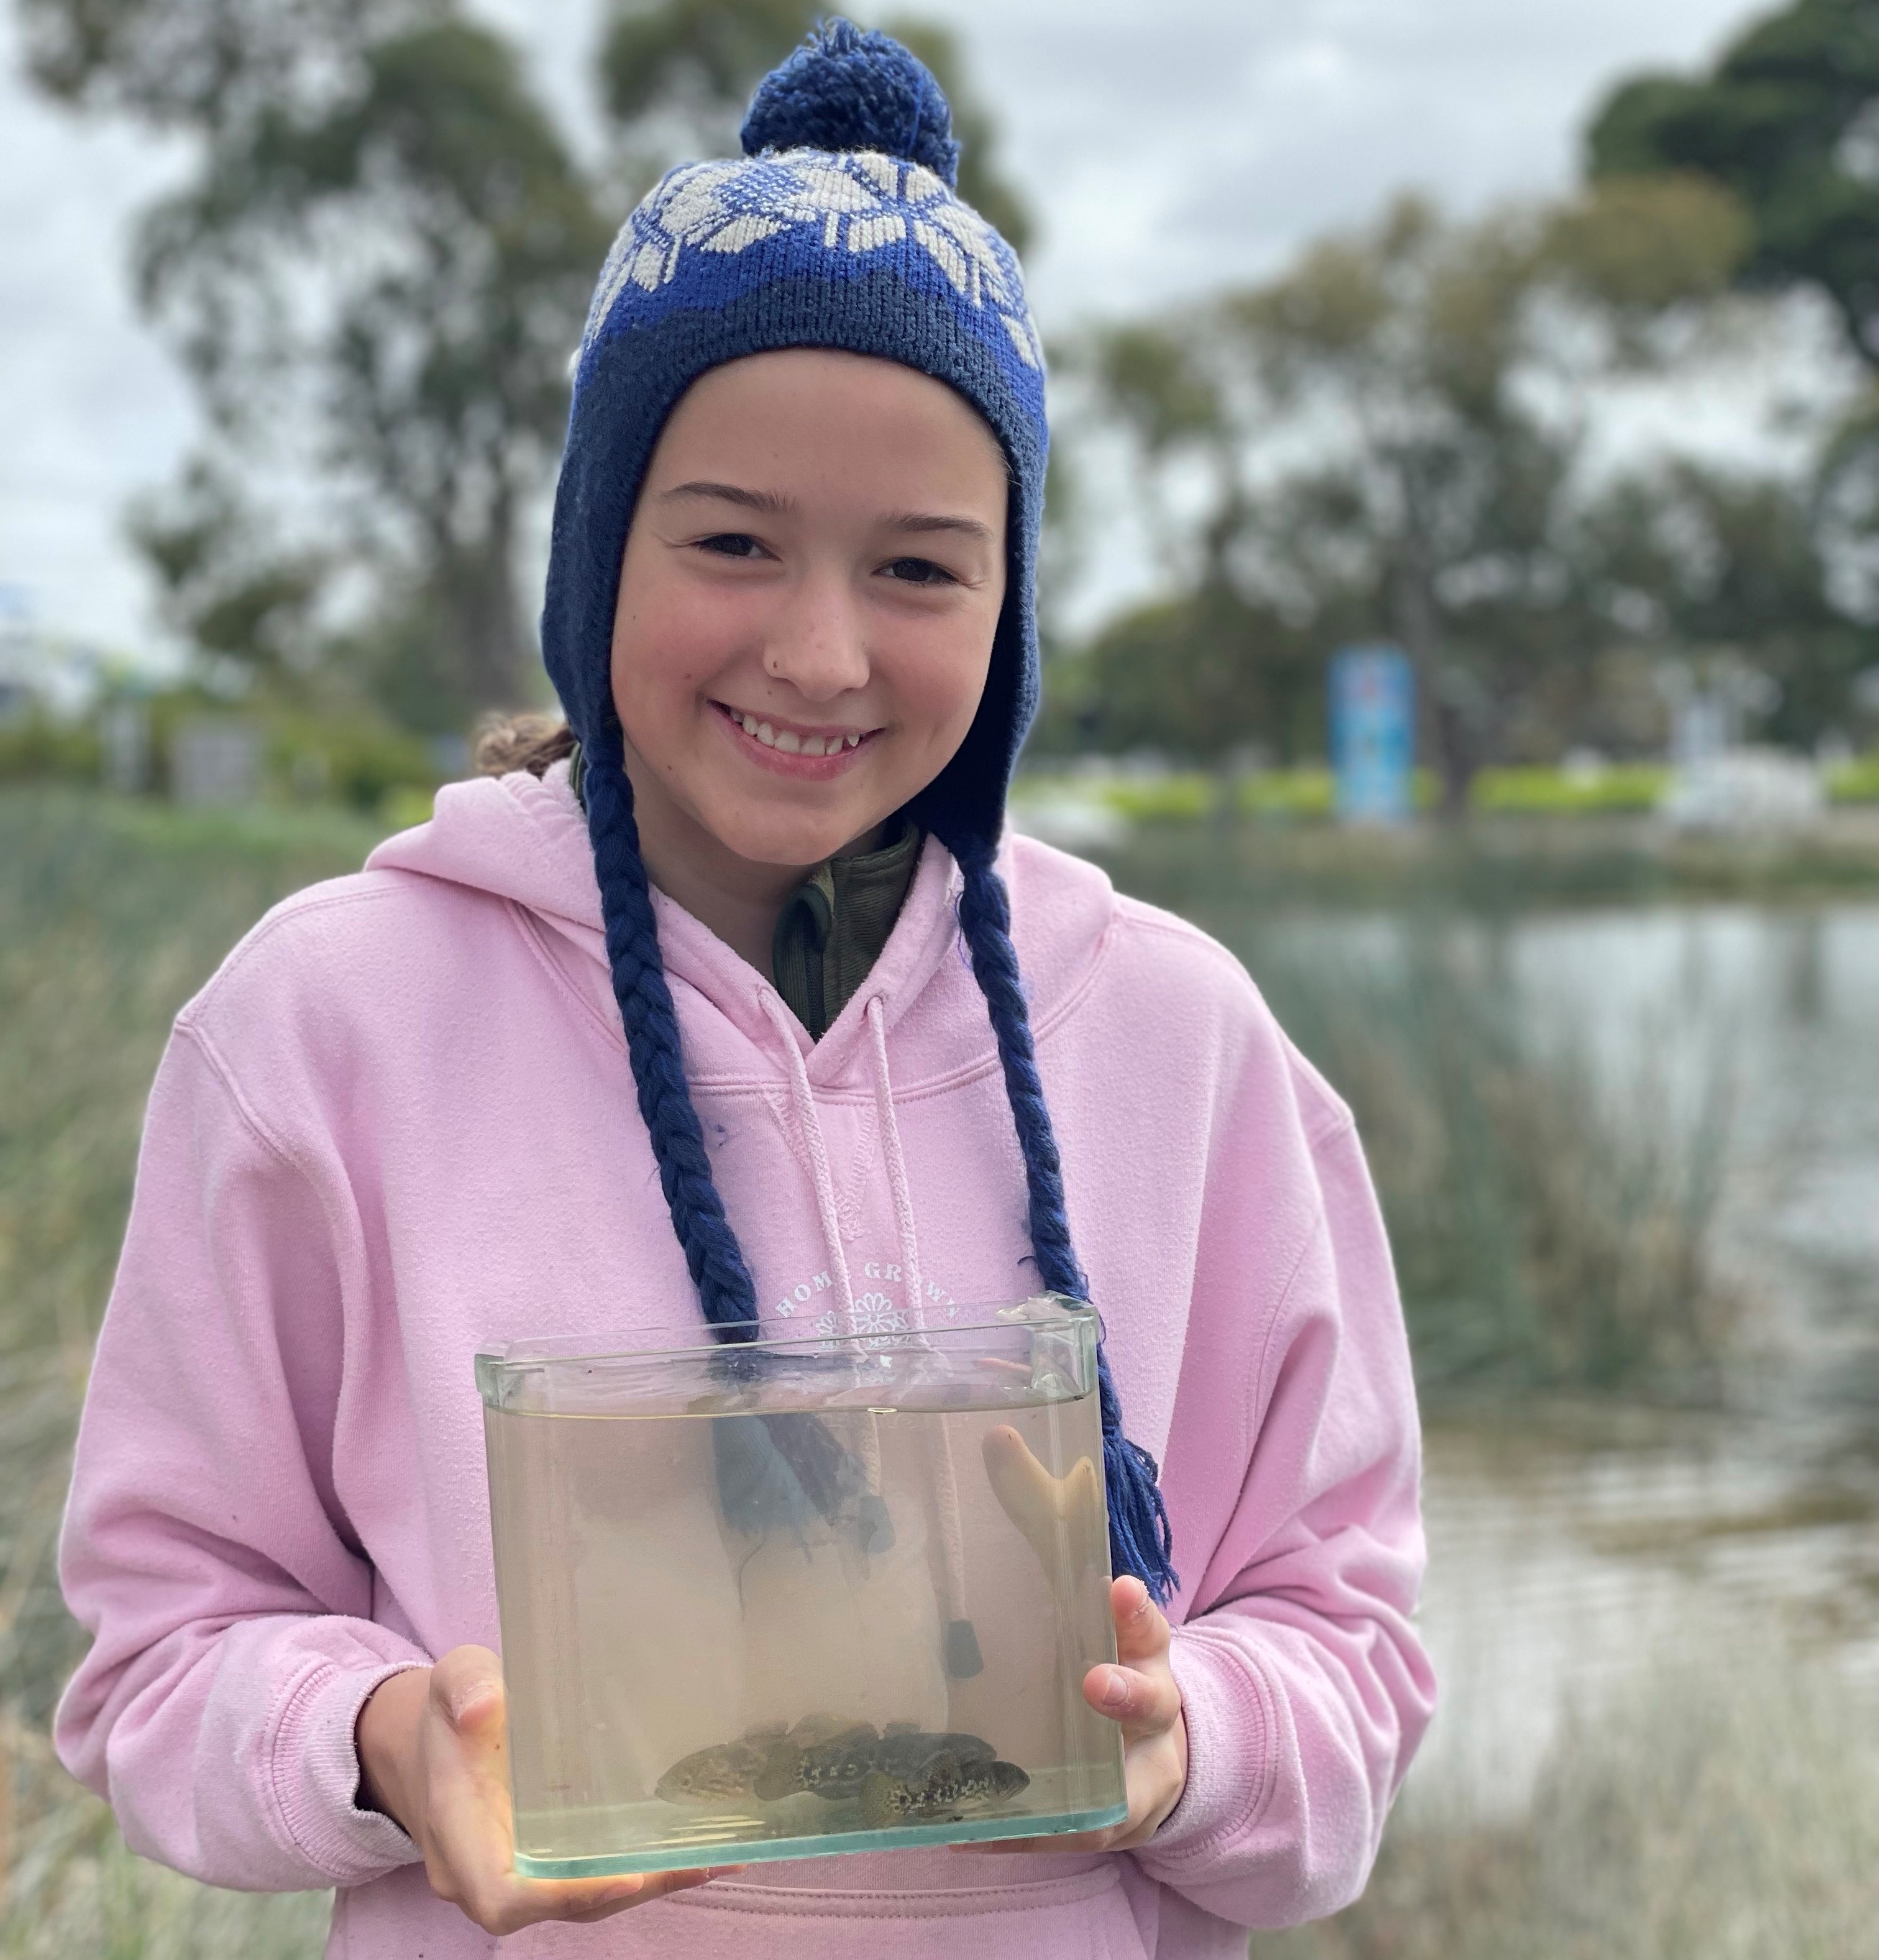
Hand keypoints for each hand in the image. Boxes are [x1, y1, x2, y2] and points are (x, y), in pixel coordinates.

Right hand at [356, 1646, 728, 1933]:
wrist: (439, 1737)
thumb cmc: (451, 1707)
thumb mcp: (454, 1676)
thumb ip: (465, 1685)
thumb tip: (483, 1706)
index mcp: (458, 1834)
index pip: (504, 1895)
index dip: (562, 1895)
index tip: (623, 1875)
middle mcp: (487, 1871)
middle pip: (559, 1908)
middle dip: (627, 1890)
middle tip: (695, 1862)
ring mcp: (519, 1873)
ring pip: (585, 1900)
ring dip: (648, 1885)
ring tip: (715, 1858)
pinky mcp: (547, 1860)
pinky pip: (594, 1878)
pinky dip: (644, 1870)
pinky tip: (700, 1850)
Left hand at [958, 1575, 1187, 1854]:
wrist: (1152, 1763)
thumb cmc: (1116, 1685)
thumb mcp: (1113, 1643)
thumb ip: (1090, 1607)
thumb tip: (1045, 1536)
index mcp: (1150, 1669)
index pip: (1151, 1634)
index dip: (1137, 1614)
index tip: (1120, 1588)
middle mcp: (1153, 1727)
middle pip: (1152, 1707)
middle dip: (1126, 1694)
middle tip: (1096, 1678)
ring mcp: (1137, 1788)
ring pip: (1113, 1798)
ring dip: (1063, 1800)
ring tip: (999, 1802)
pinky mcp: (1106, 1827)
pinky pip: (1068, 1835)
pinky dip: (1020, 1834)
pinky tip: (965, 1831)